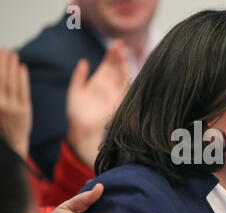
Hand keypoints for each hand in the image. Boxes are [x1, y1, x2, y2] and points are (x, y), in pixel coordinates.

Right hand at [0, 47, 31, 158]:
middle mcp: (0, 103)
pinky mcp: (24, 109)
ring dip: (12, 66)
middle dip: (2, 61)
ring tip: (13, 54)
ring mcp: (12, 106)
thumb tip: (0, 75)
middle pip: (1, 78)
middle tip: (5, 48)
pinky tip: (22, 67)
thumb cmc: (1, 124)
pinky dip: (23, 78)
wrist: (13, 142)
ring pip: (12, 82)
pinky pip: (24, 90)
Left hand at [67, 40, 129, 167]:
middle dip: (118, 56)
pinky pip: (124, 87)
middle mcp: (108, 87)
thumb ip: (79, 76)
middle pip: (115, 68)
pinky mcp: (118, 101)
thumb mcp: (75, 92)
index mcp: (98, 83)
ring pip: (121, 75)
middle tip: (120, 44)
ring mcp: (114, 93)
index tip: (115, 44)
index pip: (107, 65)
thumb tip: (84, 61)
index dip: (111, 55)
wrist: (82, 130)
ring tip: (123, 51)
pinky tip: (126, 67)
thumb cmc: (77, 114)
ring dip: (123, 63)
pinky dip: (126, 77)